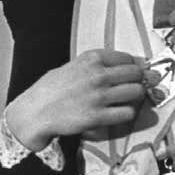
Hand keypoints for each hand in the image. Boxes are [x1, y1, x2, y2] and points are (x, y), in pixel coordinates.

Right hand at [6, 49, 159, 150]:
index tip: (131, 74)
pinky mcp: (98, 116)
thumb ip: (97, 65)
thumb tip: (125, 66)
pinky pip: (127, 113)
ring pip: (137, 92)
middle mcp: (98, 74)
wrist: (35, 111)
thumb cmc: (53, 88)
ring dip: (136, 98)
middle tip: (134, 88)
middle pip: (136, 74)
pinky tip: (120, 114)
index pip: (128, 58)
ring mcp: (99, 96)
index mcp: (92, 59)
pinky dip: (127, 114)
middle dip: (139, 81)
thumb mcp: (73, 66)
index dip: (132, 67)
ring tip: (128, 101)